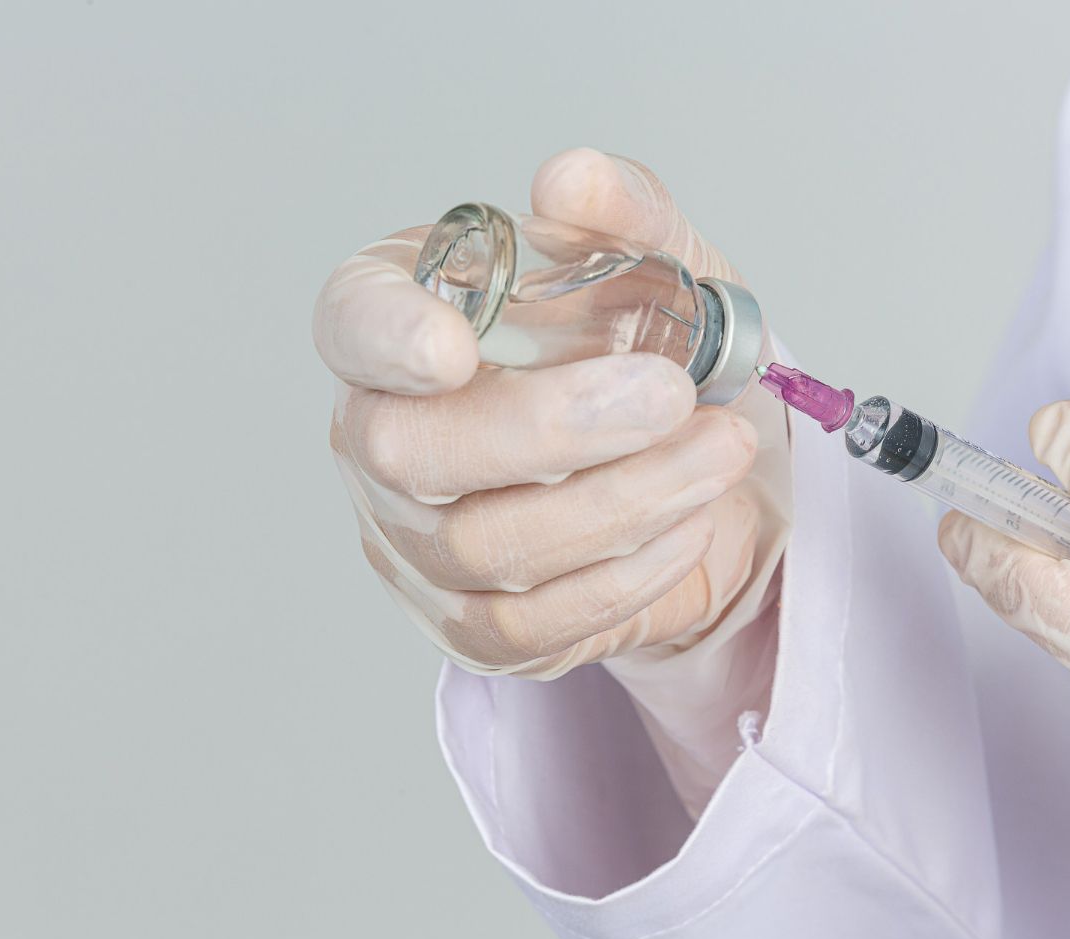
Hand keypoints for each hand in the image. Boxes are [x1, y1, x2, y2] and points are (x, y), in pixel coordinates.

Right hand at [314, 148, 788, 689]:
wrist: (695, 470)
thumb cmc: (648, 357)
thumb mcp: (658, 269)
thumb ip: (623, 215)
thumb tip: (575, 179)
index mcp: (404, 326)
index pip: (351, 324)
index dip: (385, 337)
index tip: (454, 345)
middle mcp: (383, 438)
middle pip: (411, 452)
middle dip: (549, 427)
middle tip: (667, 394)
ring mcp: (418, 545)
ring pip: (486, 545)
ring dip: (624, 499)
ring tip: (718, 449)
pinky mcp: (474, 627)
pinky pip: (532, 622)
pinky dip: (627, 573)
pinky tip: (688, 520)